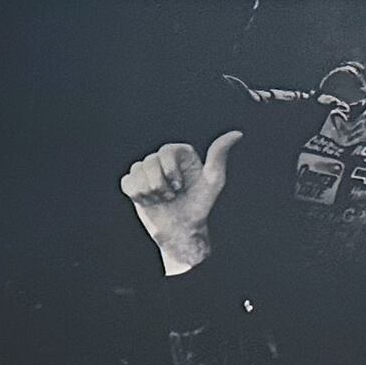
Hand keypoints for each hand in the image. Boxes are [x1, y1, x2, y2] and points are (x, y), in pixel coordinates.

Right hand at [120, 130, 240, 273]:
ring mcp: (147, 171)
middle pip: (149, 162)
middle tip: (171, 196)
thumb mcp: (213, 181)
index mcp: (179, 153)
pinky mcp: (134, 185)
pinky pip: (128, 182)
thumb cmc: (199, 206)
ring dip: (149, 192)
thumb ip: (219, 155)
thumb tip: (237, 134)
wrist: (182, 231)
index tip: (179, 186)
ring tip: (161, 199)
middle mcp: (162, 158)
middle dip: (160, 185)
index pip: (165, 152)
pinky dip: (137, 195)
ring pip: (137, 172)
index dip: (170, 172)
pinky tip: (149, 201)